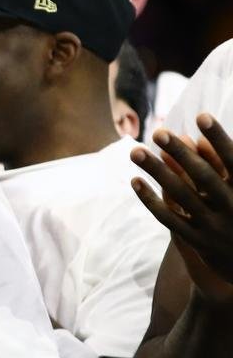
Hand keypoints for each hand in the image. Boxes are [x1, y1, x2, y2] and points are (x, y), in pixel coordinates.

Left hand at [131, 115, 232, 304]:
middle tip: (159, 131)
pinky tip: (135, 180)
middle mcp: (232, 209)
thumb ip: (230, 168)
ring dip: (156, 172)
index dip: (219, 139)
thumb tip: (199, 141)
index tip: (201, 116)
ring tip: (135, 150)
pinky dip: (150, 199)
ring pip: (180, 196)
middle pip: (202, 177)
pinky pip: (168, 218)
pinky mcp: (195, 241)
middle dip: (181, 154)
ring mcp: (213, 227)